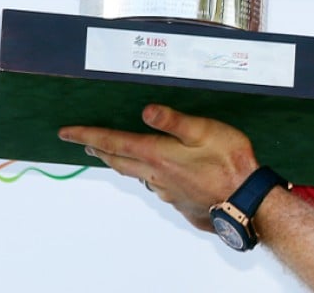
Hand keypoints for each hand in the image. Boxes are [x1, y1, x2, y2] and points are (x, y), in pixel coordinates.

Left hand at [59, 104, 258, 230]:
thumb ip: (173, 120)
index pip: (114, 142)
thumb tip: (145, 110)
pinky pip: (155, 185)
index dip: (88, 134)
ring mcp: (167, 191)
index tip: (66, 132)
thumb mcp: (204, 131)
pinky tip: (153, 173)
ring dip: (118, 162)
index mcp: (157, 155)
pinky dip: (144, 174)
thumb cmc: (230, 163)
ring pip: (135, 174)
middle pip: (118, 160)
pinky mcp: (180, 201)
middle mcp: (156, 175)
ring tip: (110, 153)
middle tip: (82, 140)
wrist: (248, 202)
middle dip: (98, 148)